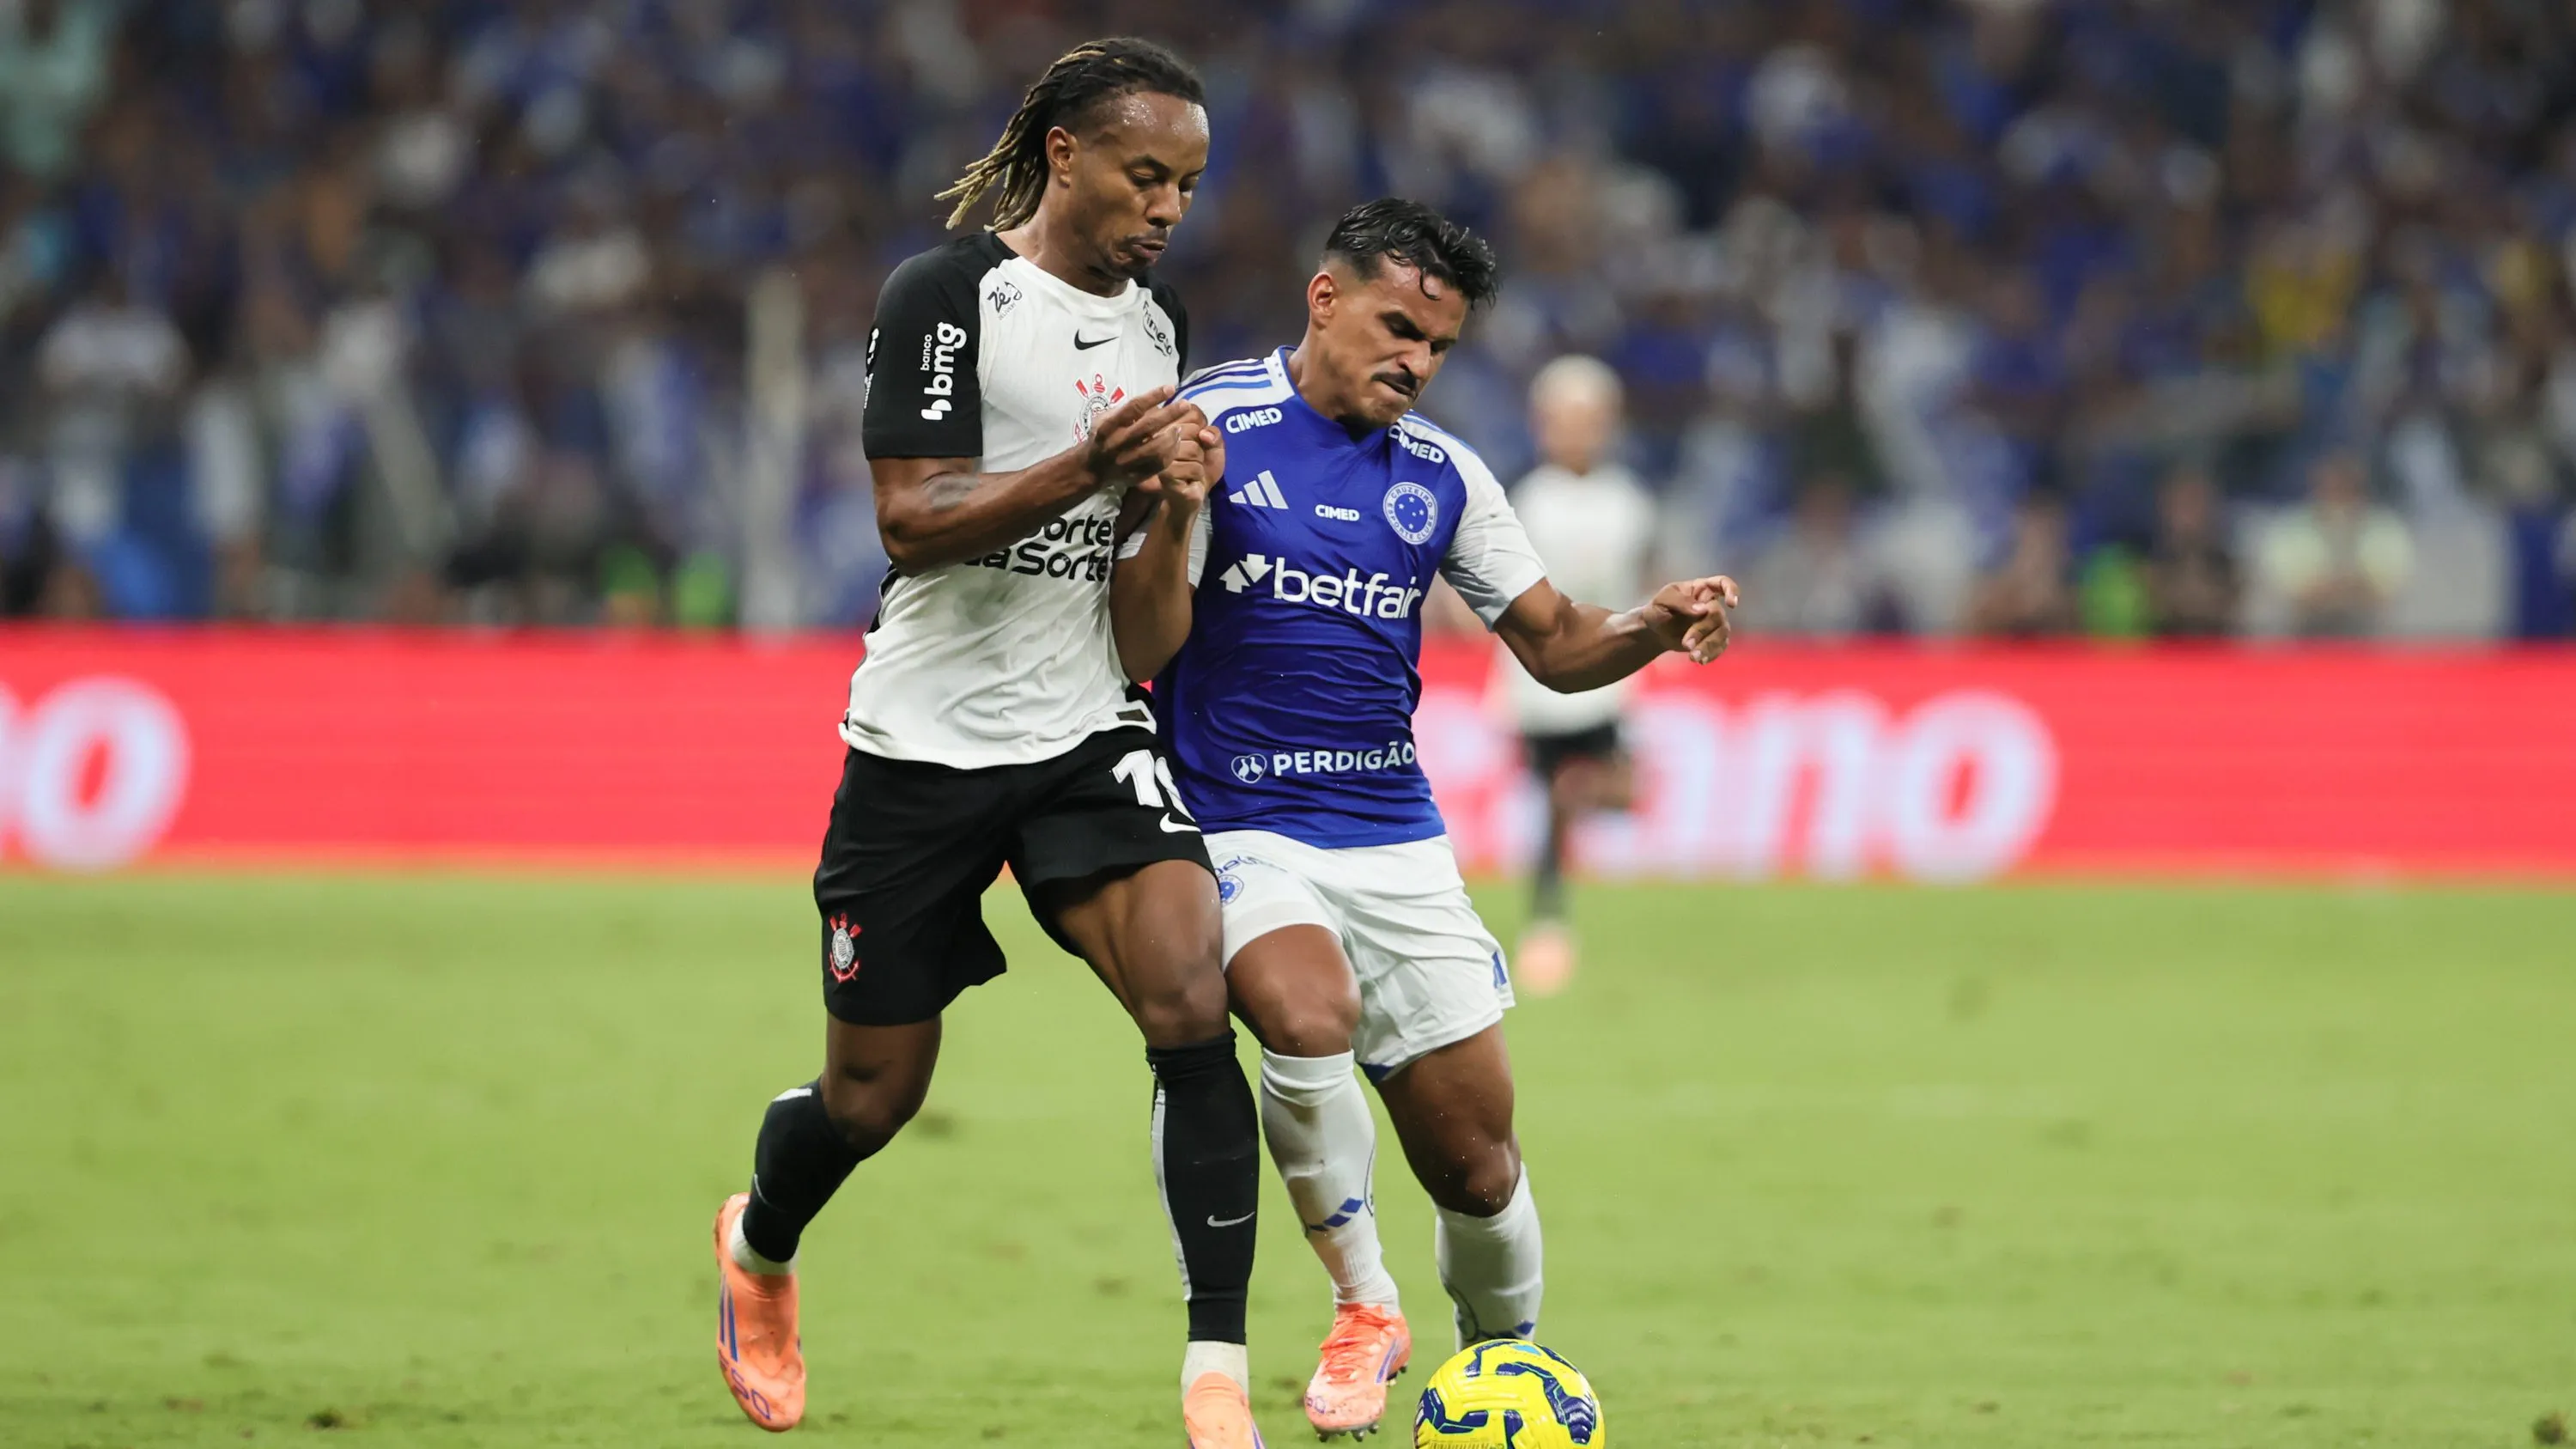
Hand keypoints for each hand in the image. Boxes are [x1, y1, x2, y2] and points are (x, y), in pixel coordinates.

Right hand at [1082, 387, 1208, 490]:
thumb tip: (1154, 400)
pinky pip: (1158, 465)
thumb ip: (1126, 411)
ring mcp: (1126, 462)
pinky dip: (1171, 453)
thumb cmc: (1103, 436)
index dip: (1154, 396)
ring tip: (1181, 427)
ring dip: (1172, 437)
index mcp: (1108, 426)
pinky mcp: (1135, 476)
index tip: (1171, 388)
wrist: (1092, 468)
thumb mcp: (1105, 418)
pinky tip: (1176, 443)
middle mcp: (1117, 444)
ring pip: (1155, 449)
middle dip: (1169, 414)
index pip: (1133, 407)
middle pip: (1148, 427)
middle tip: (1185, 404)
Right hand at [1134, 423, 1224, 515]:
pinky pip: (1192, 467)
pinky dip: (1197, 475)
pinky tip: (1189, 480)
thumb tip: (1204, 434)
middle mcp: (1159, 436)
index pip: (1194, 414)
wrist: (1193, 494)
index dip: (1202, 432)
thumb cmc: (1201, 467)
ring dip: (1199, 463)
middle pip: (1192, 431)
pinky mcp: (1164, 474)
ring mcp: (1160, 455)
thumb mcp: (1214, 447)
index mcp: (1169, 424)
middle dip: (1200, 449)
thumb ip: (1214, 434)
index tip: (1198, 443)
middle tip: (1193, 460)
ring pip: (1192, 449)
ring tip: (1190, 470)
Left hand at [1643, 574, 1740, 663]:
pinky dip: (1712, 654)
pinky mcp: (1713, 638)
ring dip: (1708, 646)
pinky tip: (1700, 660)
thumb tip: (1703, 610)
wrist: (1654, 631)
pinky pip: (1720, 646)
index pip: (1722, 583)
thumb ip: (1681, 601)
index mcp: (1701, 588)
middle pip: (1717, 615)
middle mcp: (1711, 604)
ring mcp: (1714, 622)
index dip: (1731, 591)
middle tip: (1686, 644)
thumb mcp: (1663, 600)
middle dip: (1702, 630)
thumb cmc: (1658, 609)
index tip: (1731, 604)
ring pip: (1722, 633)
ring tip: (1692, 657)